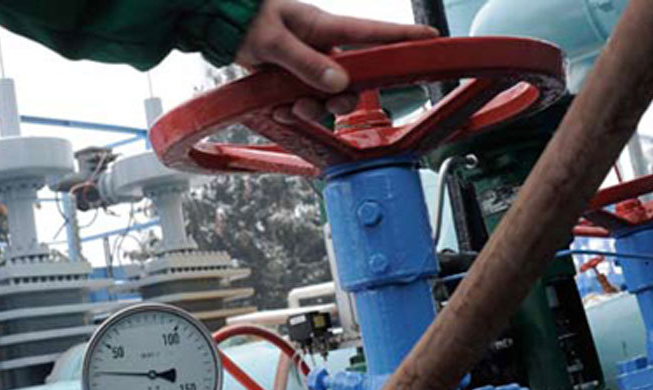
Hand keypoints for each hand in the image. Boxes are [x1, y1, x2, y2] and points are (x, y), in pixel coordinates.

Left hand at [235, 0, 437, 122]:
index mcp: (324, 28)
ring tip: (288, 106)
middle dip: (339, 100)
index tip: (432, 40)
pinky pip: (304, 101)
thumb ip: (305, 63)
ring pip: (327, 96)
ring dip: (311, 108)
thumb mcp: (273, 41)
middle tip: (321, 104)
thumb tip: (338, 83)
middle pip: (352, 81)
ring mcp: (309, 63)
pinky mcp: (294, 77)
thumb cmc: (246, 18)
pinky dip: (292, 110)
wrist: (220, 23)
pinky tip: (277, 107)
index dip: (404, 38)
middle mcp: (323, 47)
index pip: (374, 33)